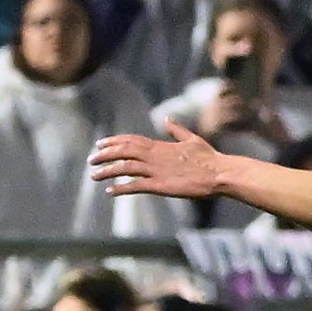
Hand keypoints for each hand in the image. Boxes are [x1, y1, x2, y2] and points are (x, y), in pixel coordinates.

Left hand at [91, 120, 230, 204]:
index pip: (132, 140)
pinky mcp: (161, 186)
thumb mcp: (192, 140)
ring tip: (95, 176)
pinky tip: (110, 191)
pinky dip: (121, 188)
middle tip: (91, 160)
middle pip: (124, 151)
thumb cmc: (209, 158)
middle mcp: (155, 156)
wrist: (220, 174)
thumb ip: (177, 130)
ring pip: (125, 167)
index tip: (100, 144)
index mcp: (161, 146)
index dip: (114, 142)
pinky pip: (136, 186)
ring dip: (108, 171)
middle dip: (105, 155)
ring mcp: (157, 171)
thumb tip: (167, 119)